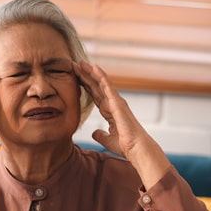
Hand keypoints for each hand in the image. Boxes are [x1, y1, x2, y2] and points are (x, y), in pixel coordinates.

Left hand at [73, 61, 170, 187]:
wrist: (136, 148)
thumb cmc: (126, 145)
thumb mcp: (108, 140)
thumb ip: (100, 135)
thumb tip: (95, 132)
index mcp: (109, 111)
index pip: (94, 95)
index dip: (85, 85)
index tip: (75, 77)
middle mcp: (112, 104)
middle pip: (96, 86)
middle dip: (85, 75)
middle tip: (74, 65)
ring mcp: (116, 101)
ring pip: (100, 83)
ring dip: (90, 72)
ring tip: (80, 62)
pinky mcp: (118, 102)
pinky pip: (108, 86)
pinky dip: (101, 76)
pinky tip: (94, 67)